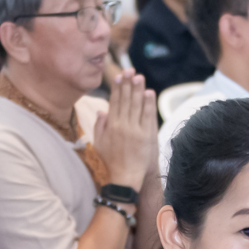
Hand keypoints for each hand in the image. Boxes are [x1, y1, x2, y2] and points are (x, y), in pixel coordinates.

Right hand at [95, 70, 156, 187]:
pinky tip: (149, 93)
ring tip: (139, 76)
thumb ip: (100, 125)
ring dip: (138, 89)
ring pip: (137, 105)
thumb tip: (102, 110)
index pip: (115, 101)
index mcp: (110, 125)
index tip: (119, 76)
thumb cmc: (110, 162)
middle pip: (126, 100)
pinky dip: (148, 104)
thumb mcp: (99, 143)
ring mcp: (135, 130)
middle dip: (127, 83)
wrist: (124, 178)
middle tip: (129, 70)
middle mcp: (122, 125)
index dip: (118, 87)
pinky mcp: (146, 136)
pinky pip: (147, 116)